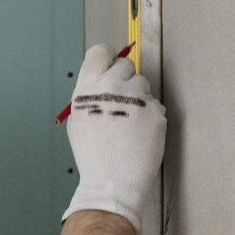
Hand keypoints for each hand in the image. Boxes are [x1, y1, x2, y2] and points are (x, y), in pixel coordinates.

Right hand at [62, 44, 166, 231]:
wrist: (112, 182)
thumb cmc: (93, 156)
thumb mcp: (79, 121)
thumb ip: (90, 96)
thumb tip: (103, 80)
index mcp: (88, 88)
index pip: (100, 52)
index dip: (107, 58)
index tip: (111, 66)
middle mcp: (111, 87)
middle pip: (125, 64)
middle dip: (125, 80)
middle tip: (123, 102)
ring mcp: (136, 98)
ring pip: (143, 85)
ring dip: (139, 99)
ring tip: (130, 126)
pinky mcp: (155, 111)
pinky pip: (155, 105)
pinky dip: (150, 118)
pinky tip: (140, 136)